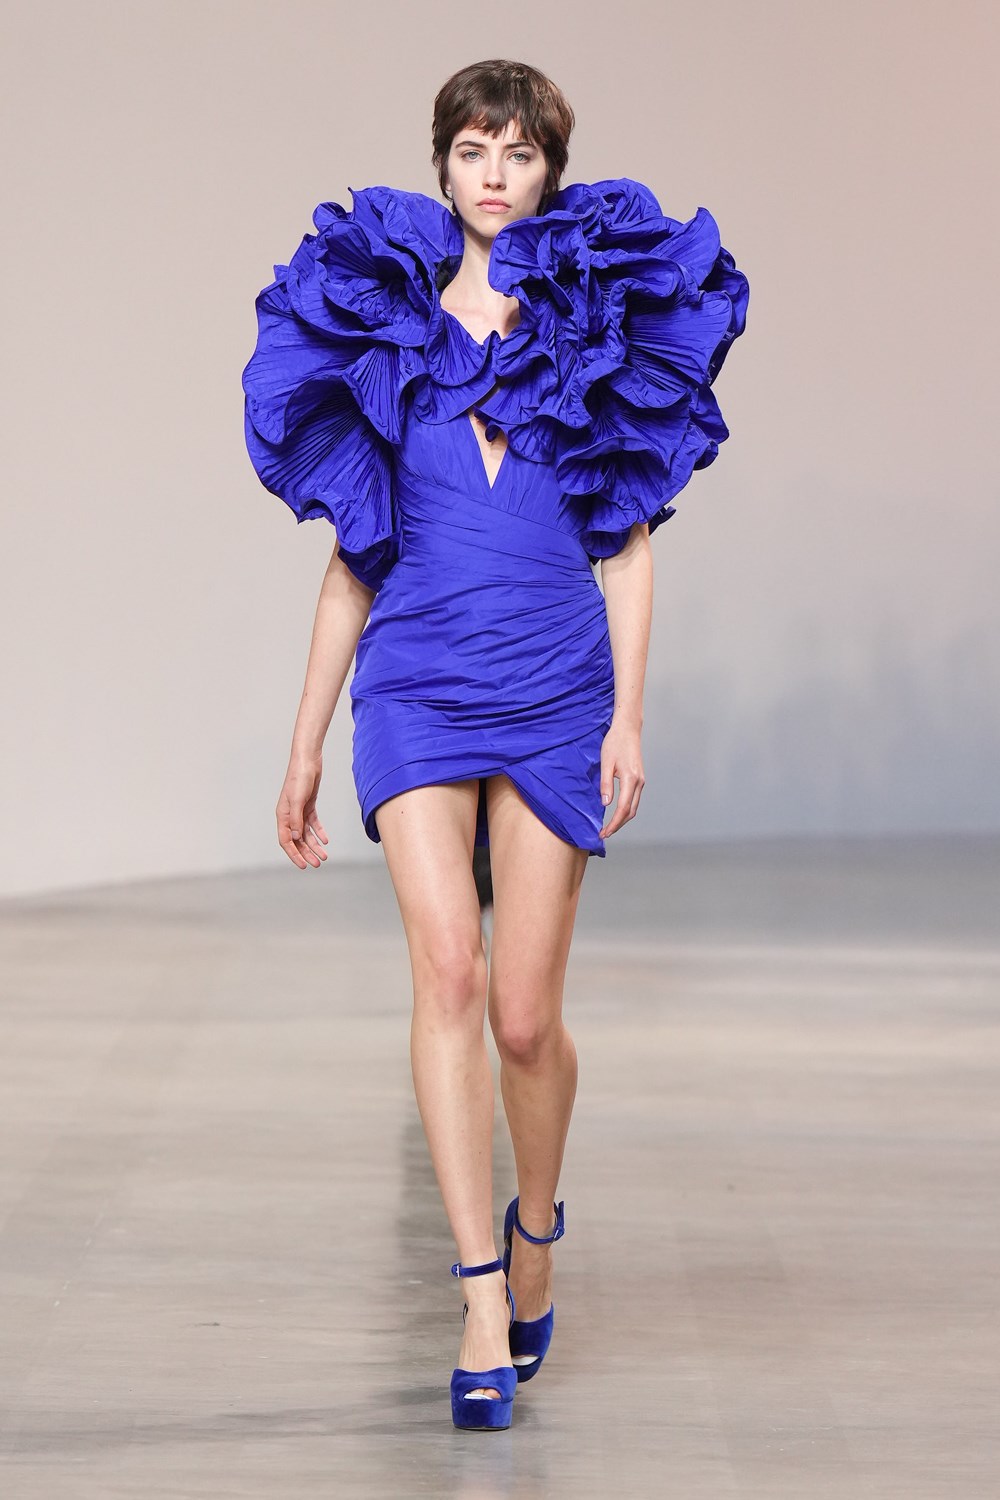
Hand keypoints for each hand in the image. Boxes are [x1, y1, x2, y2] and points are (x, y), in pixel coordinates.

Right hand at [277, 753, 328, 868]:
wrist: (308, 761)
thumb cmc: (299, 777)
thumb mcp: (298, 800)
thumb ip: (296, 820)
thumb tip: (296, 838)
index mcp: (283, 815)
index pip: (286, 840)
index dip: (294, 854)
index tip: (303, 865)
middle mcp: (289, 815)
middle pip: (297, 840)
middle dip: (306, 853)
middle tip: (318, 863)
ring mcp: (299, 811)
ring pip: (306, 834)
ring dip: (314, 845)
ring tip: (324, 855)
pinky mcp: (308, 806)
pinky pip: (313, 823)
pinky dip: (319, 832)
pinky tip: (325, 839)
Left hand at [598, 718, 644, 840]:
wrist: (628, 729)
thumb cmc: (614, 743)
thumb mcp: (606, 762)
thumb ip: (605, 784)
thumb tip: (606, 804)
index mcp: (630, 778)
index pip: (623, 808)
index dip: (614, 823)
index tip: (604, 832)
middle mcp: (639, 782)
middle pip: (631, 812)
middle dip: (618, 825)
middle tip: (604, 834)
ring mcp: (641, 781)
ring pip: (634, 807)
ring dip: (622, 819)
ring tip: (609, 827)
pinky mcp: (639, 779)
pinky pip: (634, 800)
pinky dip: (626, 810)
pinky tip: (616, 813)